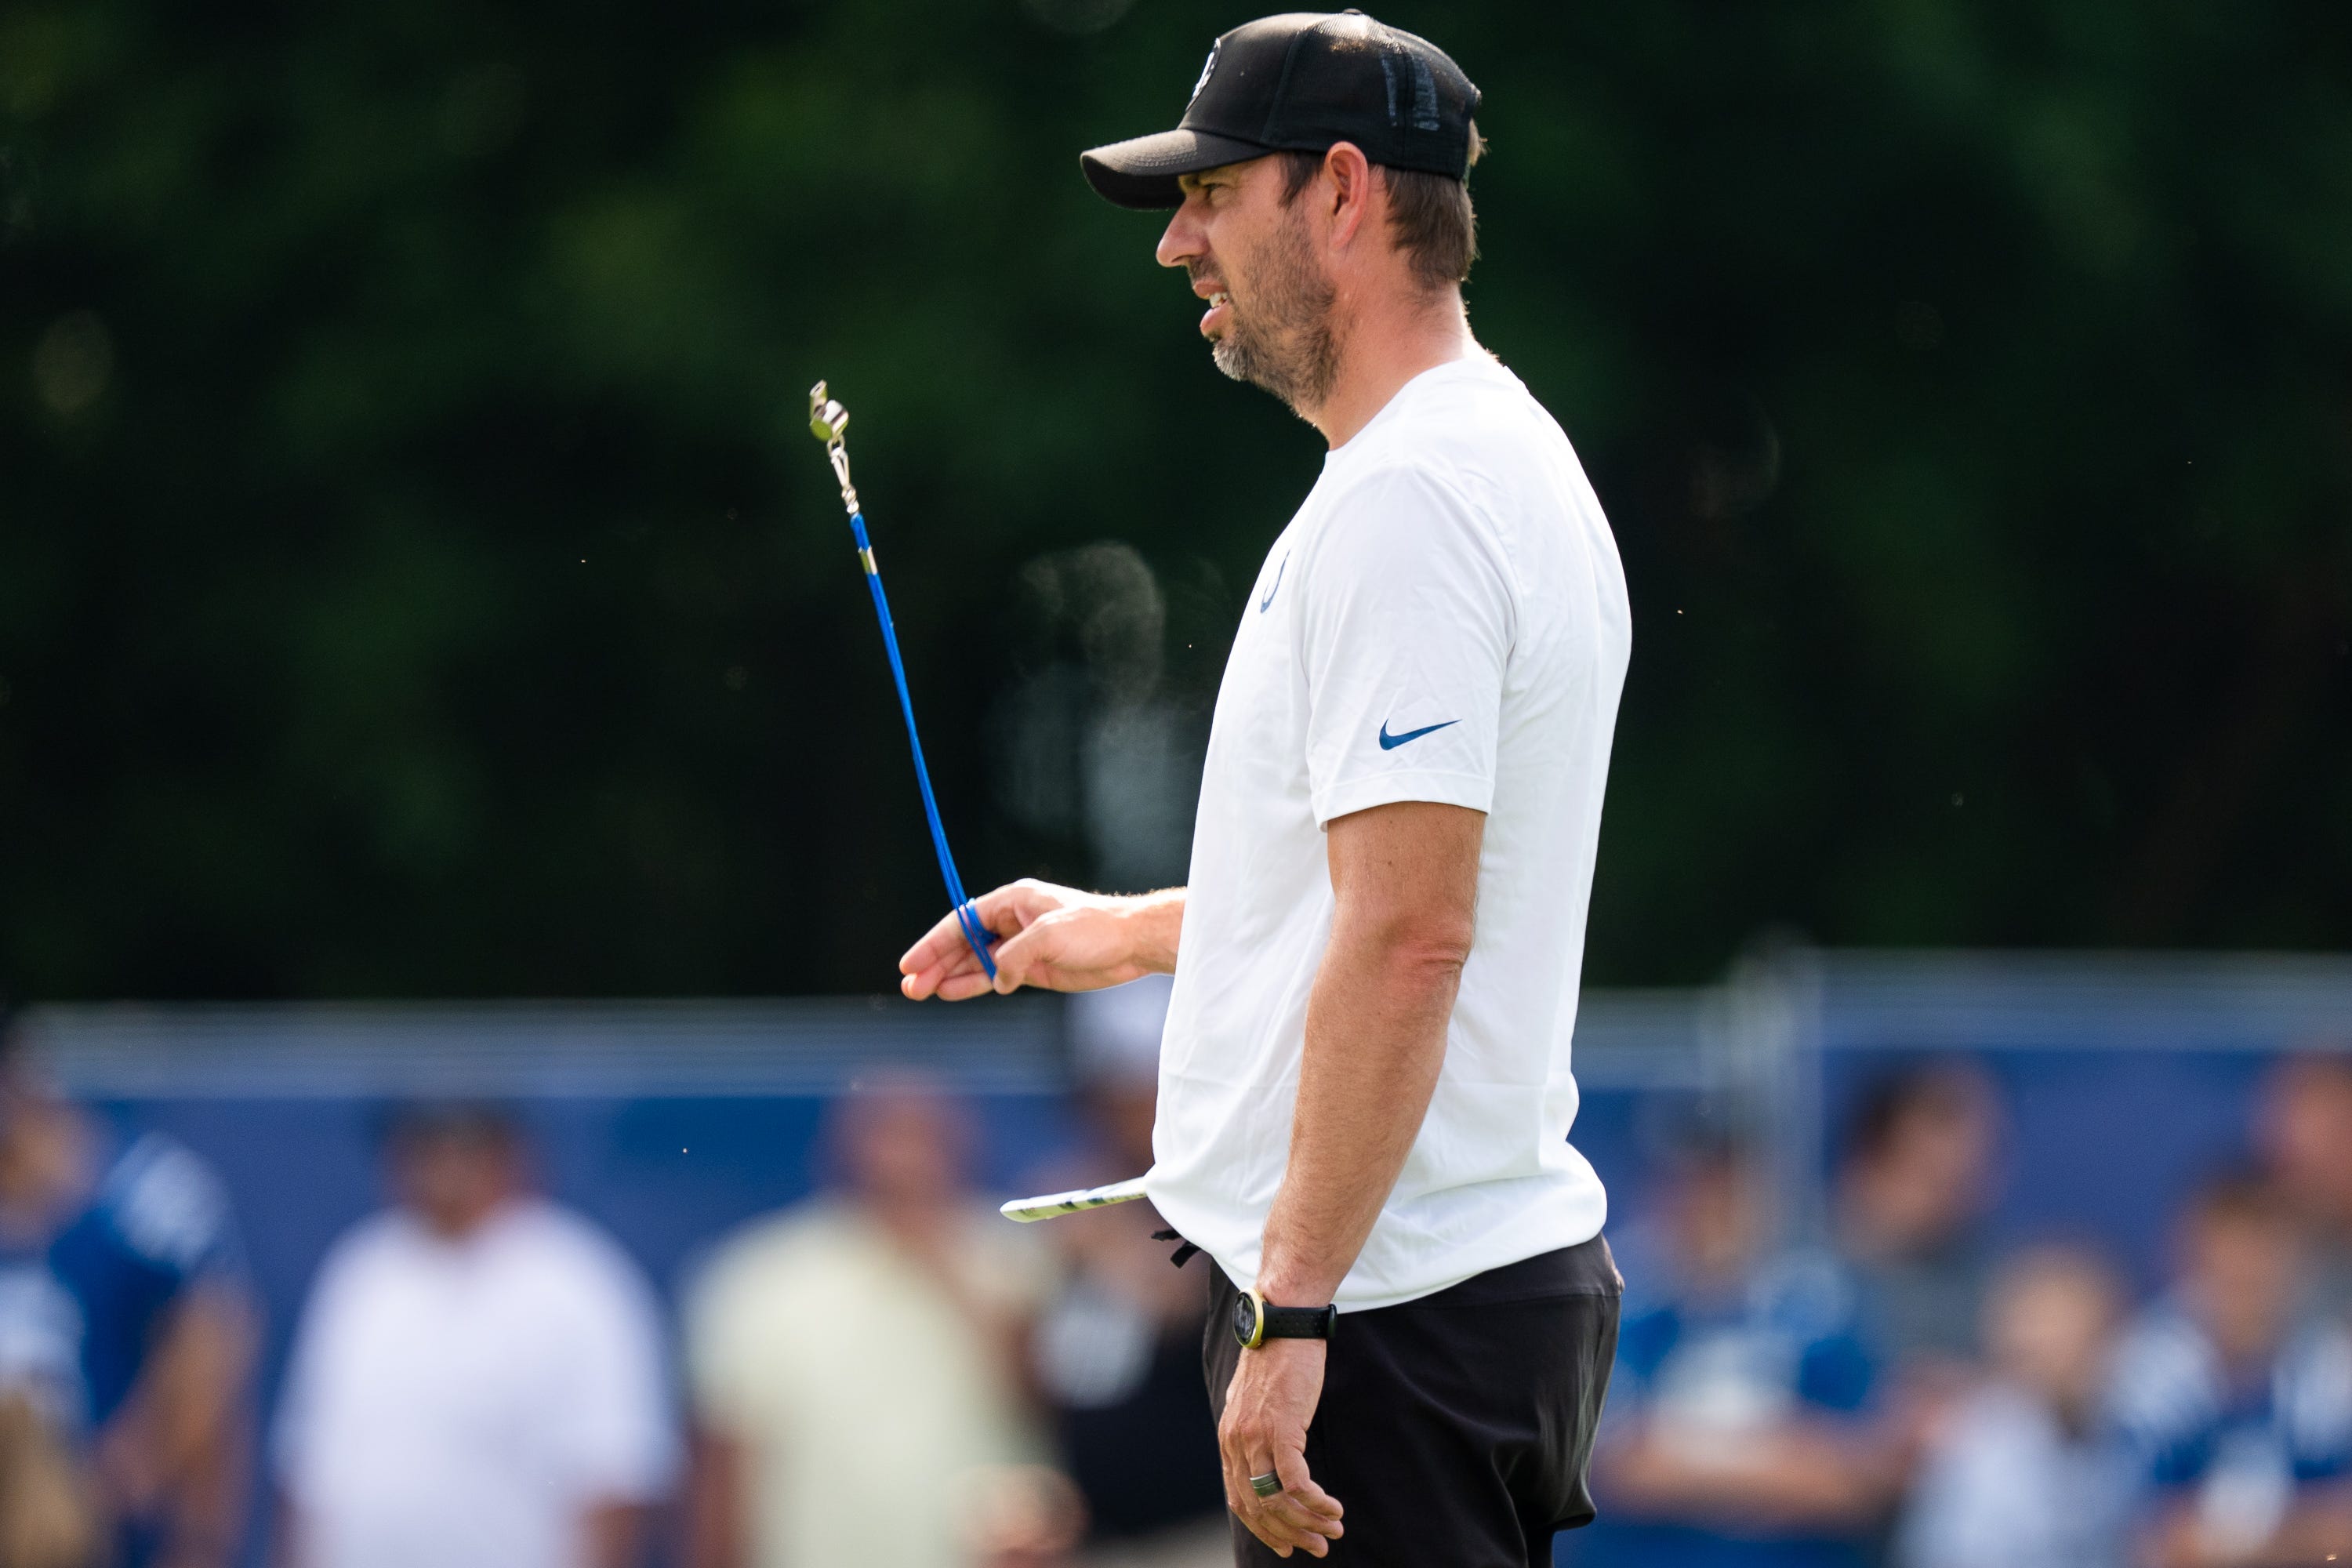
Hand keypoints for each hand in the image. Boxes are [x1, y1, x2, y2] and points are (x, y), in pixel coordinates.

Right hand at [898, 880, 1167, 999]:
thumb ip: (1016, 957)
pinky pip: (994, 976)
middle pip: (963, 943)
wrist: (1132, 944)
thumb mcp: (1050, 937)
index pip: (961, 922)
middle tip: (910, 986)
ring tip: (922, 992)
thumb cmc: (1095, 928)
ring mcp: (1021, 946)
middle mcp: (1012, 922)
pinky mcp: (1034, 969)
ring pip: (975, 962)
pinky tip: (952, 992)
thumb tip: (997, 979)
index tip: (910, 963)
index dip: (933, 943)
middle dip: (936, 964)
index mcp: (1012, 901)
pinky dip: (973, 984)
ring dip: (949, 976)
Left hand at [1219, 1339, 1343, 1557]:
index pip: (1239, 1500)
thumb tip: (1263, 1452)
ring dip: (1308, 1522)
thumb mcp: (1255, 1399)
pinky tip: (1333, 1506)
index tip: (1287, 1545)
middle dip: (1290, 1534)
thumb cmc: (1277, 1357)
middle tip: (1319, 1545)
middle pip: (1258, 1507)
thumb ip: (1253, 1427)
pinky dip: (1315, 1502)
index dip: (1264, 1529)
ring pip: (1277, 1500)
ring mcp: (1257, 1436)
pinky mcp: (1282, 1428)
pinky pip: (1296, 1482)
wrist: (1283, 1322)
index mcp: (1230, 1439)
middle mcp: (1237, 1442)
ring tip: (1333, 1529)